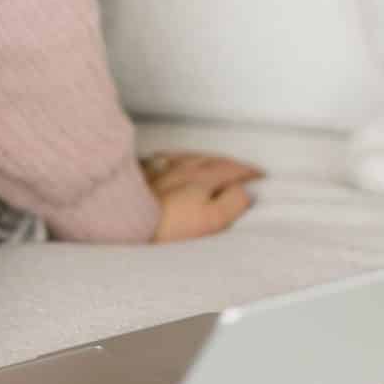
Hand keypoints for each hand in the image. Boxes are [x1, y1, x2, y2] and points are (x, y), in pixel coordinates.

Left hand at [139, 148, 264, 242]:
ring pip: (185, 156)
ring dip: (203, 158)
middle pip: (210, 159)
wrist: (123, 223)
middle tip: (240, 169)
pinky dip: (172, 159)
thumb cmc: (168, 227)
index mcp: (202, 178)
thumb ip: (232, 203)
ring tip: (210, 162)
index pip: (231, 169)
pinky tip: (168, 161)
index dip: (248, 172)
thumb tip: (244, 191)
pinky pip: (160, 160)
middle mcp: (180, 168)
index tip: (260, 175)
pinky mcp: (138, 176)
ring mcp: (158, 169)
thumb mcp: (211, 220)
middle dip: (228, 163)